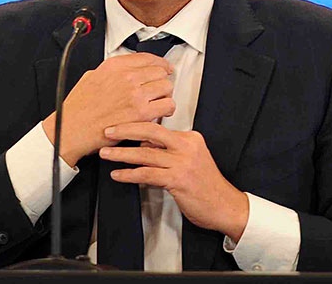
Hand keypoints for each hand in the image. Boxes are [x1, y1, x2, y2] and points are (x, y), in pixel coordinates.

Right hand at [43, 53, 174, 164]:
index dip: (159, 63)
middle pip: (160, 71)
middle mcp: (127, 77)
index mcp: (114, 66)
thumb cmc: (78, 108)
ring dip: (164, 95)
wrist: (71, 129)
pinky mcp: (141, 113)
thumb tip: (126, 72)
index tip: (163, 68)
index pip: (148, 57)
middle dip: (161, 80)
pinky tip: (158, 114)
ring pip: (167, 87)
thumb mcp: (90, 77)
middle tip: (159, 90)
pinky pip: (167, 105)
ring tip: (158, 103)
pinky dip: (166, 110)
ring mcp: (135, 94)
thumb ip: (111, 72)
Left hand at [100, 122, 249, 242]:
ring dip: (122, 154)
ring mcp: (183, 162)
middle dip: (125, 130)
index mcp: (190, 138)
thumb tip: (144, 146)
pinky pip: (147, 174)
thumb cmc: (207, 186)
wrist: (225, 206)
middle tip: (107, 131)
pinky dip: (129, 174)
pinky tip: (118, 175)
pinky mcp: (178, 179)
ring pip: (145, 154)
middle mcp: (187, 146)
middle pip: (150, 132)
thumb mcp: (190, 160)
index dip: (135, 126)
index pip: (158, 127)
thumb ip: (168, 151)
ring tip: (106, 153)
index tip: (119, 126)